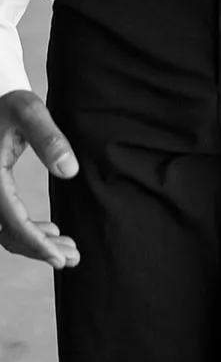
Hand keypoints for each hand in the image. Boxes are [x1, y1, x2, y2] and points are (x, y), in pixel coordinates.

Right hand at [0, 90, 80, 267]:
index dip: (37, 243)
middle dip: (41, 250)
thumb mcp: (30, 112)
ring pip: (7, 232)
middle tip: (73, 258)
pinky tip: (53, 231)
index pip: (14, 222)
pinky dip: (29, 231)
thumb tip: (70, 172)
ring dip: (37, 243)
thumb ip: (50, 139)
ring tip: (70, 250)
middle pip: (9, 235)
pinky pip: (7, 222)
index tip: (60, 258)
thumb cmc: (9, 103)